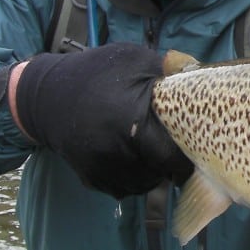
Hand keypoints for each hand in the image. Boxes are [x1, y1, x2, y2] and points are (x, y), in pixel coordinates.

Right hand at [10, 43, 192, 197]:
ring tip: (153, 151)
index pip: (171, 155)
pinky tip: (134, 158)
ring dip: (153, 174)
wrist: (46, 96)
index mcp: (130, 119)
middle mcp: (115, 149)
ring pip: (142, 185)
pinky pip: (122, 189)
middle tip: (176, 152)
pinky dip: (134, 179)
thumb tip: (203, 77)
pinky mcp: (90, 178)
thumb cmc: (96, 72)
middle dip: (170, 166)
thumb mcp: (133, 60)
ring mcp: (100, 167)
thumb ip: (168, 71)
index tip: (196, 152)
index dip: (186, 158)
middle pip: (158, 173)